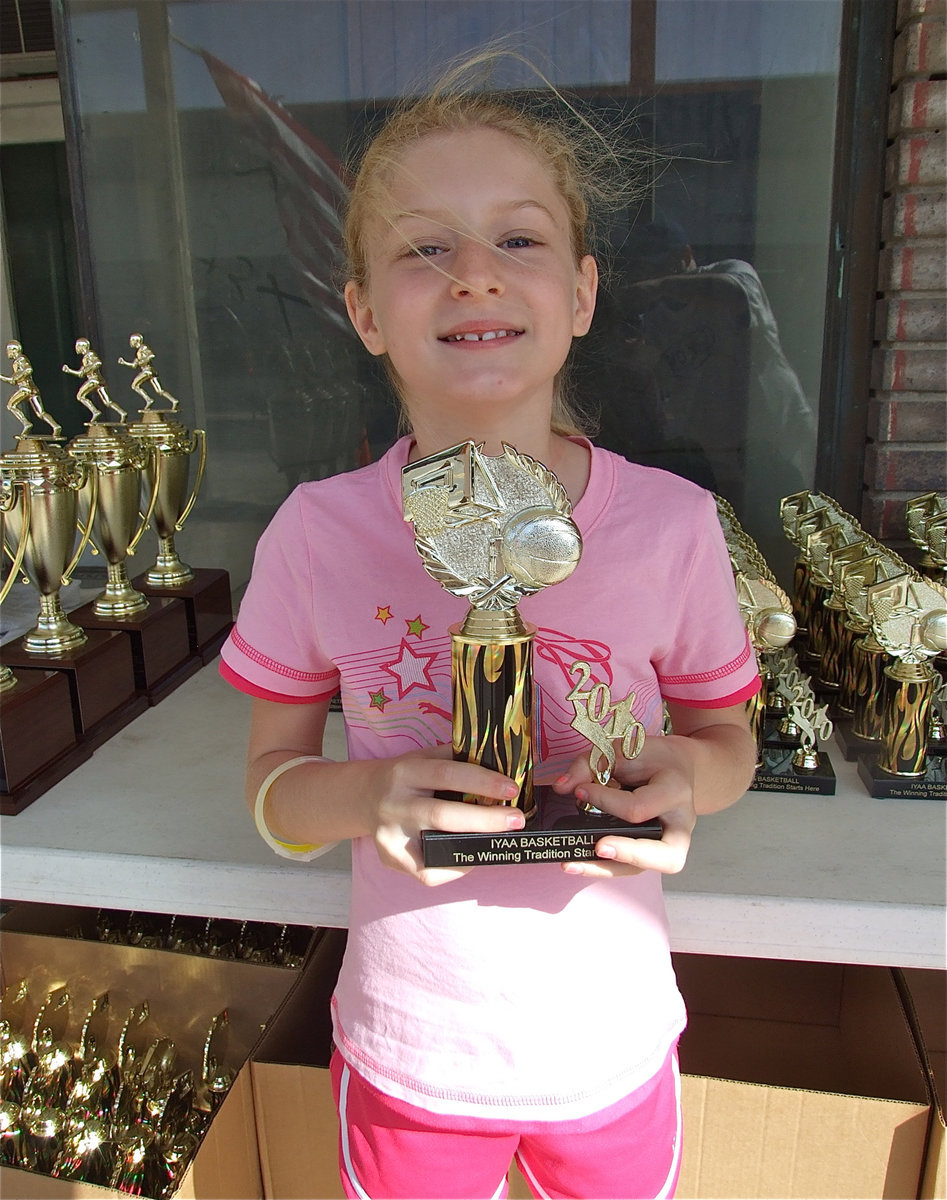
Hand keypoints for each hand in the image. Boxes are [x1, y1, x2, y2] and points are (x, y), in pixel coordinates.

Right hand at [366, 746, 526, 885]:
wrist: (364, 797)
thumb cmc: (406, 777)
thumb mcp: (424, 758)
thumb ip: (456, 760)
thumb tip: (502, 768)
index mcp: (405, 772)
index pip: (446, 774)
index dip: (481, 781)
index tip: (511, 789)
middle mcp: (394, 804)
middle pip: (442, 815)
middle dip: (485, 819)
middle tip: (516, 820)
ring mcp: (390, 835)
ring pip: (437, 848)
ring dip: (475, 846)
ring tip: (501, 840)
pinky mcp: (391, 859)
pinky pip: (430, 872)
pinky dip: (457, 867)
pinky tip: (472, 856)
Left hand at [551, 738, 697, 879]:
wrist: (677, 768)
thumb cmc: (652, 759)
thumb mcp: (626, 750)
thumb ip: (592, 764)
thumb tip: (562, 785)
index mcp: (675, 792)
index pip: (639, 806)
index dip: (606, 800)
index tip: (580, 791)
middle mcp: (680, 825)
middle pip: (666, 855)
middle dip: (630, 854)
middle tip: (599, 847)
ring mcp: (670, 844)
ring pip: (645, 869)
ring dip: (607, 870)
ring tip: (572, 864)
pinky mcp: (654, 854)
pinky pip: (632, 868)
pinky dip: (605, 868)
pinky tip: (579, 862)